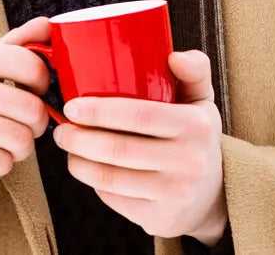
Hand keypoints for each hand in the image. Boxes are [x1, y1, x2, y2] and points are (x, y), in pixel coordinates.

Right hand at [0, 16, 54, 185]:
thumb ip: (14, 44)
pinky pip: (2, 163)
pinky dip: (4, 164)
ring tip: (8, 141)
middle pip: (32, 109)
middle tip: (26, 125)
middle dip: (38, 123)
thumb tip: (49, 25)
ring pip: (21, 140)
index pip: (31, 65)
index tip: (35, 92)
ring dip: (22, 147)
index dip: (44, 83)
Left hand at [53, 50, 227, 244]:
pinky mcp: (159, 218)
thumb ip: (193, 71)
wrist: (212, 194)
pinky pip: (114, 198)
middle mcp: (188, 161)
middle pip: (117, 149)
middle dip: (79, 138)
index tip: (72, 106)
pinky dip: (93, 182)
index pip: (139, 114)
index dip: (99, 111)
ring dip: (79, 161)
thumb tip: (173, 56)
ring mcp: (174, 193)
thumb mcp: (202, 102)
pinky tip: (87, 168)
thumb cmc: (196, 138)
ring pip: (110, 177)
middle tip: (61, 129)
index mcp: (196, 125)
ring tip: (68, 148)